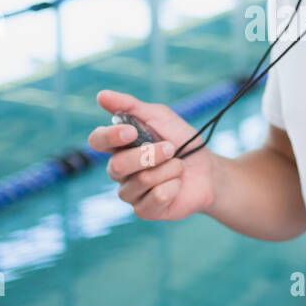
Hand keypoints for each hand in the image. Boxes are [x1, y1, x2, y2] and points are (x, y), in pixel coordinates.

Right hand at [89, 89, 216, 221]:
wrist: (208, 170)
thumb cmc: (182, 141)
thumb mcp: (160, 117)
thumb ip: (131, 106)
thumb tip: (101, 95)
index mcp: (118, 146)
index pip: (97, 141)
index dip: (110, 137)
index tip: (131, 133)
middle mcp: (119, 170)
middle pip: (118, 165)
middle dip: (151, 155)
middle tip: (171, 148)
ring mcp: (130, 192)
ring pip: (141, 181)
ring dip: (168, 169)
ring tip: (178, 167)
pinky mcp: (145, 210)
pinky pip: (155, 198)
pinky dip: (173, 186)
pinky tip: (177, 185)